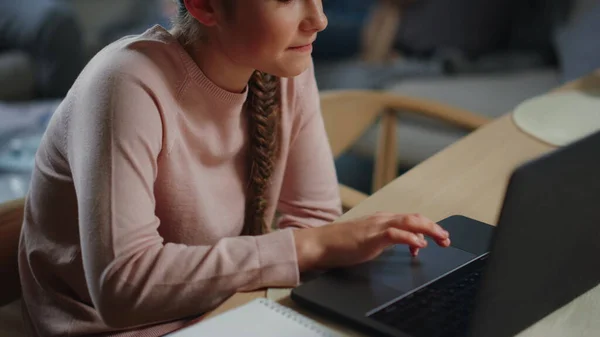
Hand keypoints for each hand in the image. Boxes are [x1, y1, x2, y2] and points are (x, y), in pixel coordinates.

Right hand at [293, 213, 450, 271]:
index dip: (429, 227)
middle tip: (447, 239)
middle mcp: (382, 219)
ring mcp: (376, 226)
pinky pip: (395, 234)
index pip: (411, 220)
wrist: (320, 244)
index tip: (439, 238)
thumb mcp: (370, 241)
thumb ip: (390, 241)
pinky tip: (419, 245)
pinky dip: (410, 238)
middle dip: (434, 227)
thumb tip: (411, 245)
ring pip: (409, 222)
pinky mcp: (371, 236)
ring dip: (429, 230)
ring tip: (441, 239)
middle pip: (415, 218)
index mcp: (382, 220)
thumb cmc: (341, 244)